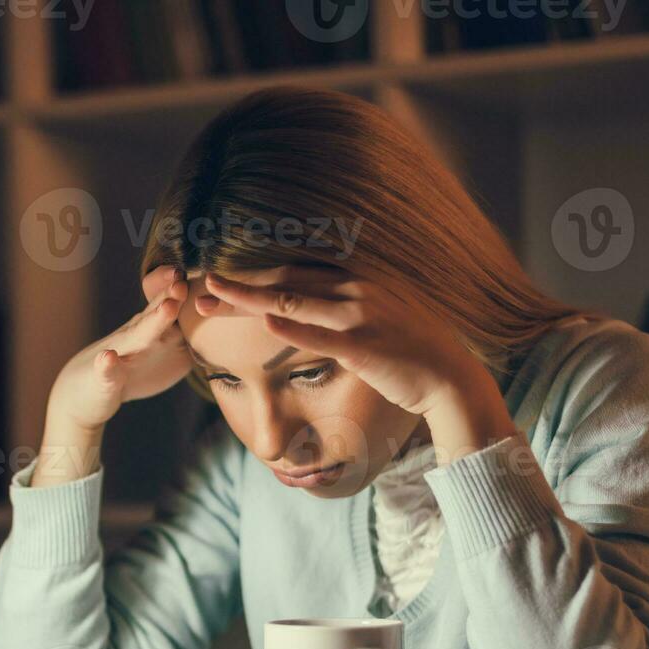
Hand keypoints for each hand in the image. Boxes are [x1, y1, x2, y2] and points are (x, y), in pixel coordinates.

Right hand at [31, 267, 192, 487]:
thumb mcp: (161, 349)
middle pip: (156, 312)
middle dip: (170, 296)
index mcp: (153, 328)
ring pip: (137, 336)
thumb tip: (226, 334)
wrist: (88, 389)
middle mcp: (137, 335)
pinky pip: (106, 371)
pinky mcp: (104, 376)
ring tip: (166, 308)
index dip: (185, 289)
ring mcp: (120, 354)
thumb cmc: (130, 366)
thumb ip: (188, 338)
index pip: (171, 303)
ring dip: (152, 321)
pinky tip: (107, 359)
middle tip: (184, 279)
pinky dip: (106, 365)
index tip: (205, 271)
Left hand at [202, 269, 518, 459]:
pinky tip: (263, 321)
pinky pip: (322, 335)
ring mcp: (360, 316)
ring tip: (213, 298)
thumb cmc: (409, 352)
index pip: (293, 271)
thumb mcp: (375, 318)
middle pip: (284, 280)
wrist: (449, 377)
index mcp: (355, 281)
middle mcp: (355, 290)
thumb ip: (342, 309)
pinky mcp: (365, 346)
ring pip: (293, 301)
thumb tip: (309, 311)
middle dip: (240, 283)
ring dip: (249, 298)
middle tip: (200, 284)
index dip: (253, 273)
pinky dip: (292, 326)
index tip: (220, 276)